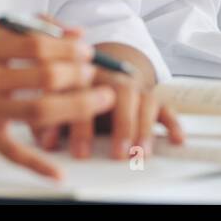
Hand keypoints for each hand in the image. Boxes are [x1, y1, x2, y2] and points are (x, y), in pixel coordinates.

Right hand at [0, 21, 113, 178]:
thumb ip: (32, 26)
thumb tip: (78, 33)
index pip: (35, 45)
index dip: (66, 47)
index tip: (86, 50)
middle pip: (41, 77)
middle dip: (76, 75)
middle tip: (94, 73)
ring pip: (36, 112)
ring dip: (75, 106)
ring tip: (100, 99)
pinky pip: (12, 153)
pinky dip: (37, 165)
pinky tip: (59, 171)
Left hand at [28, 26, 183, 161]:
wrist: (104, 66)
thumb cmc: (76, 91)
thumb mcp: (57, 99)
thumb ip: (48, 117)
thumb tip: (43, 141)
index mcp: (85, 76)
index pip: (85, 95)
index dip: (79, 123)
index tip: (76, 151)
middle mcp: (112, 80)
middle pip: (120, 95)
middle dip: (120, 125)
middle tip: (116, 153)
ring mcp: (133, 88)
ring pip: (143, 100)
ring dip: (142, 127)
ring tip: (139, 152)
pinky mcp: (150, 98)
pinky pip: (165, 107)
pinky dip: (173, 123)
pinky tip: (176, 138)